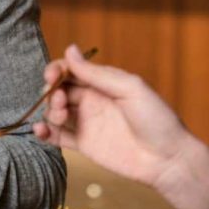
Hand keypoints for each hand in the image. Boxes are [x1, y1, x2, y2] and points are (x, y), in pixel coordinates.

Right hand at [32, 44, 195, 187]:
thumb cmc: (156, 119)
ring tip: (61, 117)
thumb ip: (97, 73)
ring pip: (55, 111)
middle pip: (59, 90)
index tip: (51, 77)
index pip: (71, 70)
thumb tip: (69, 50)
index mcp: (102, 83)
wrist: (168, 159)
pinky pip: (57, 137)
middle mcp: (91, 100)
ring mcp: (86, 123)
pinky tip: (40, 131)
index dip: (56, 70)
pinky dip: (44, 133)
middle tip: (61, 101)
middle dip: (52, 92)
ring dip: (50, 111)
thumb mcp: (129, 88)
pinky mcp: (83, 145)